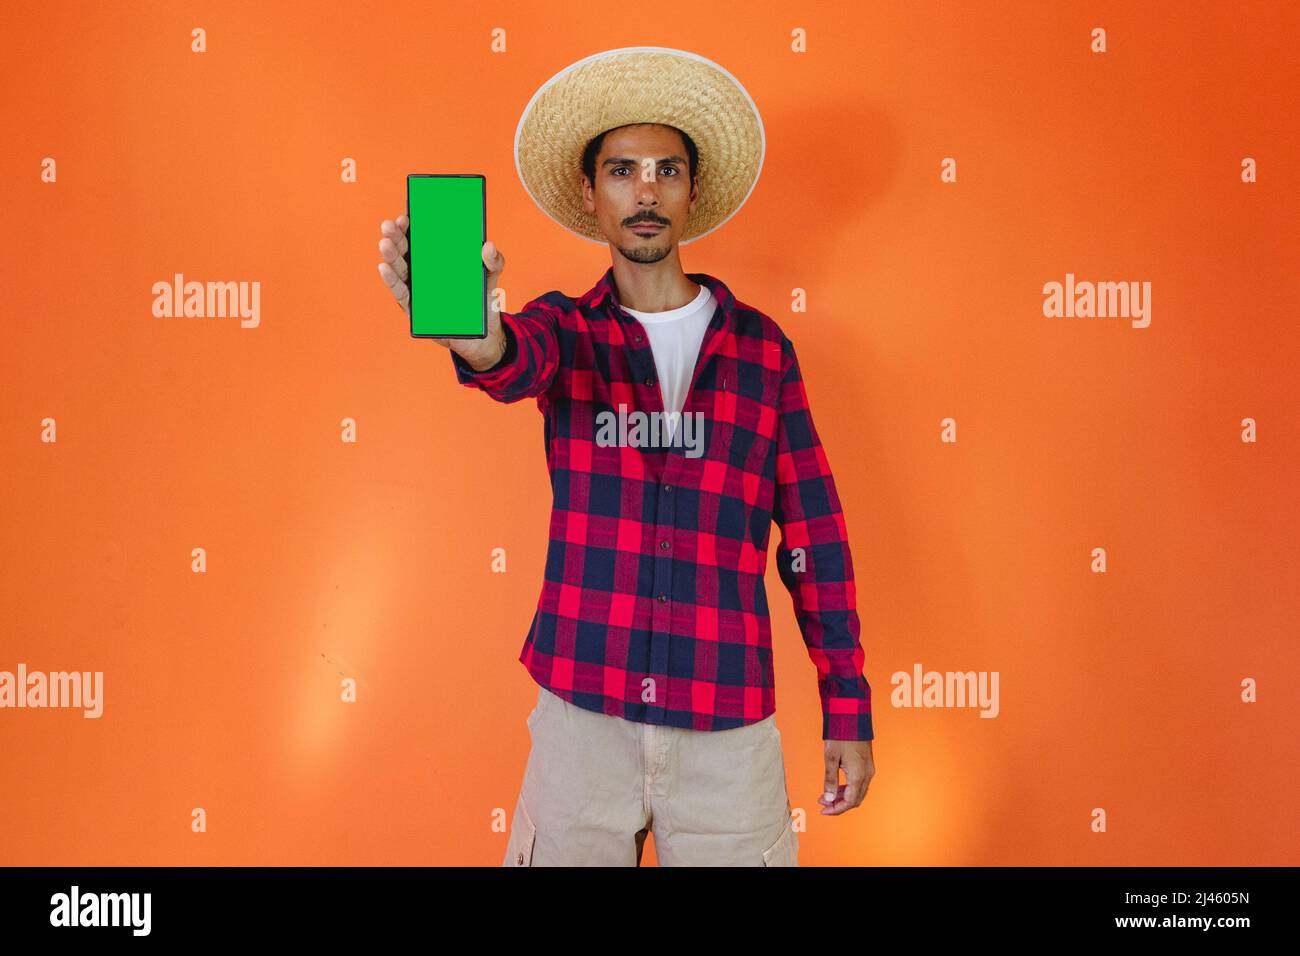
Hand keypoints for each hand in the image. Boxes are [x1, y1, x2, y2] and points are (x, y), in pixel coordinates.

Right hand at [376, 213, 506, 368]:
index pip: (420, 237)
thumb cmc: (481, 301)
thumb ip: (494, 261)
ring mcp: (417, 288)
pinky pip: (401, 293)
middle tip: (390, 225)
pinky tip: (385, 268)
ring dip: (391, 255)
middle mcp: (423, 271)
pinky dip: (392, 280)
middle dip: (396, 236)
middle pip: (406, 250)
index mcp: (437, 258)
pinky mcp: (415, 308)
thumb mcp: (490, 277)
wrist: (482, 335)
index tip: (406, 214)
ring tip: (386, 243)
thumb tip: (487, 246)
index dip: (411, 225)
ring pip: (399, 269)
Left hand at [818, 739, 874, 814]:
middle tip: (823, 804)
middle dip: (839, 805)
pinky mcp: (867, 765)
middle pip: (855, 800)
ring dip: (843, 797)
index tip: (823, 810)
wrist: (852, 717)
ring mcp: (869, 770)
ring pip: (858, 792)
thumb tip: (828, 798)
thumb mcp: (830, 758)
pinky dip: (848, 789)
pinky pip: (859, 784)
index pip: (849, 802)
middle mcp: (867, 775)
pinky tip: (836, 787)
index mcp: (858, 775)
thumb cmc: (840, 735)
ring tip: (826, 796)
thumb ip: (830, 780)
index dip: (836, 809)